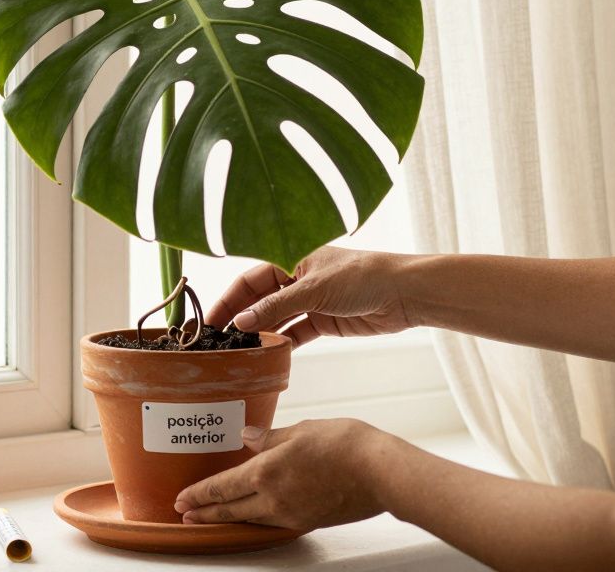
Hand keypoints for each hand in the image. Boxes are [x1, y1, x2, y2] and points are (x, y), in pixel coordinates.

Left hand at [174, 419, 392, 529]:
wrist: (381, 473)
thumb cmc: (345, 445)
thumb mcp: (302, 429)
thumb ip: (270, 437)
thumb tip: (247, 437)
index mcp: (267, 471)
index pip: (222, 486)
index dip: (199, 494)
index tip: (182, 499)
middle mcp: (274, 498)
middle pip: (230, 509)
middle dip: (205, 512)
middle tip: (186, 514)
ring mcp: (291, 513)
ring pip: (250, 518)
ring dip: (227, 518)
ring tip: (211, 517)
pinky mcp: (308, 519)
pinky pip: (271, 521)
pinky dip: (253, 519)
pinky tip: (251, 515)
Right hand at [207, 247, 413, 346]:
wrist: (404, 294)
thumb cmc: (362, 276)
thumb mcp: (313, 290)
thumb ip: (276, 307)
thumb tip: (241, 322)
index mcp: (292, 258)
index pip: (250, 280)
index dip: (229, 299)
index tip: (211, 321)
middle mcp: (298, 278)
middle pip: (260, 300)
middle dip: (240, 319)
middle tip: (218, 341)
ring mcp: (311, 301)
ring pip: (276, 319)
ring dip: (260, 334)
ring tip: (239, 353)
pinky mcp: (324, 321)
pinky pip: (295, 333)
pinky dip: (282, 344)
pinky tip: (268, 355)